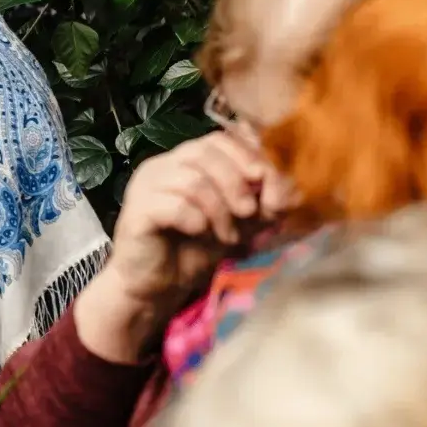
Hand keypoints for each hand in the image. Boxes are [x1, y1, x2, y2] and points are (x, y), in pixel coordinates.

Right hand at [73, 132, 270, 363]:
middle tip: (248, 214)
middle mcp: (161, 166)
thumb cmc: (195, 250)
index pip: (219, 139)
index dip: (248, 157)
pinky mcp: (136, 211)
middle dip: (236, 184)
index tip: (268, 185)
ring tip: (225, 235)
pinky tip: (199, 233)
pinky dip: (195, 220)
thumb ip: (262, 204)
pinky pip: (173, 205)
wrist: (156, 287)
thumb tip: (290, 191)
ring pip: (191, 179)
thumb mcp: (239, 223)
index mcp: (184, 161)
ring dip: (219, 210)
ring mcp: (145, 186)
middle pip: (205, 152)